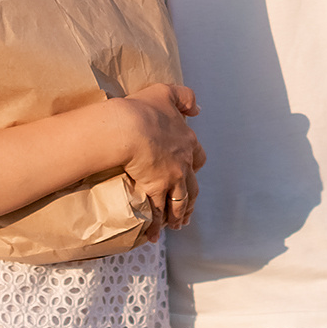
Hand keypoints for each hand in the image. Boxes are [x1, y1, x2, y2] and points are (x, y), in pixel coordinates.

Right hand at [117, 83, 205, 237]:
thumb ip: (185, 97)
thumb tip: (197, 109)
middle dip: (189, 201)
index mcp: (187, 142)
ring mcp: (171, 179)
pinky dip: (156, 225)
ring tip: (175, 226)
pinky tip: (154, 234)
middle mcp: (183, 163)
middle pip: (192, 187)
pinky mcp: (155, 190)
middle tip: (186, 211)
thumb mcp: (166, 93)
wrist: (128, 128)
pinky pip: (158, 212)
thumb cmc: (143, 109)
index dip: (193, 167)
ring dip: (177, 216)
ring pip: (178, 203)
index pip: (197, 158)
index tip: (189, 173)